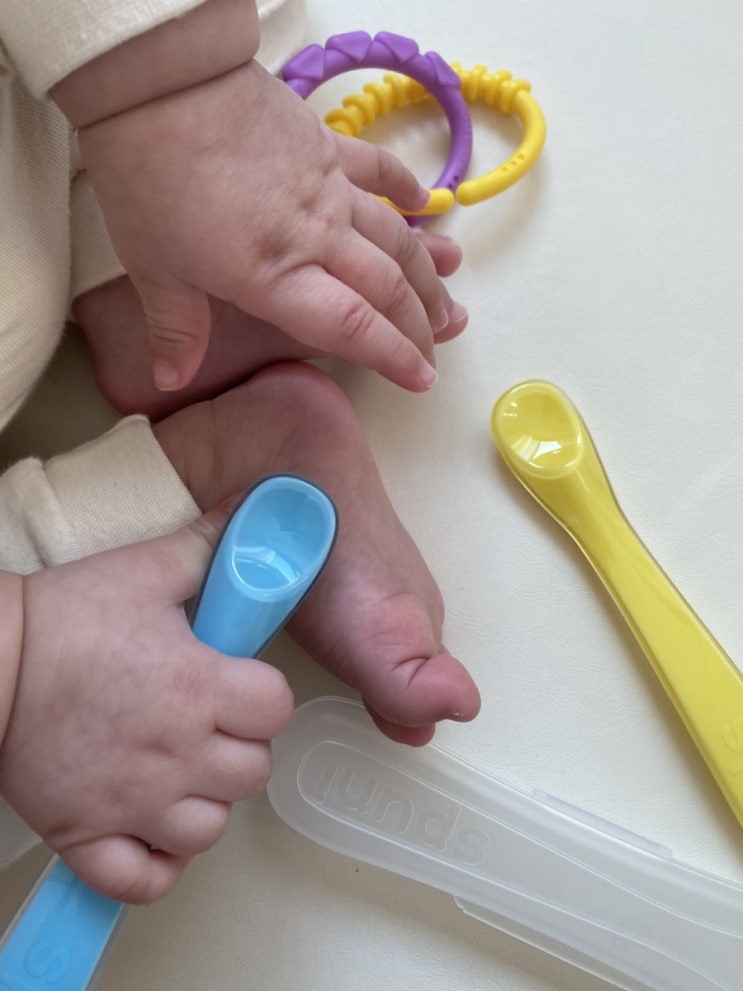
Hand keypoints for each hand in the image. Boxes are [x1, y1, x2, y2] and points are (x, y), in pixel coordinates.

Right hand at [0, 506, 292, 902]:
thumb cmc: (65, 616)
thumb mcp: (144, 569)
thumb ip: (207, 547)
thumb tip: (251, 511)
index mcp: (198, 687)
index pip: (277, 710)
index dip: (266, 696)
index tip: (242, 684)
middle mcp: (175, 752)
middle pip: (254, 773)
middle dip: (242, 748)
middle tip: (211, 725)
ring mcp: (132, 802)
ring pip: (209, 830)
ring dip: (205, 804)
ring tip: (182, 773)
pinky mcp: (86, 834)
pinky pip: (142, 881)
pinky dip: (158, 866)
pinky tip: (153, 832)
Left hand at [76, 60, 463, 392]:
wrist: (161, 81)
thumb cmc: (149, 177)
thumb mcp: (153, 266)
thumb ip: (177, 328)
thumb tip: (172, 380)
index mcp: (275, 276)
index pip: (352, 327)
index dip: (394, 357)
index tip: (423, 378)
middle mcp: (316, 238)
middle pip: (386, 288)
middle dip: (419, 324)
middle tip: (439, 347)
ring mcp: (327, 189)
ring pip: (394, 237)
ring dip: (426, 272)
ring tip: (449, 299)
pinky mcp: (325, 145)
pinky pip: (378, 169)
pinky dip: (405, 189)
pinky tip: (425, 205)